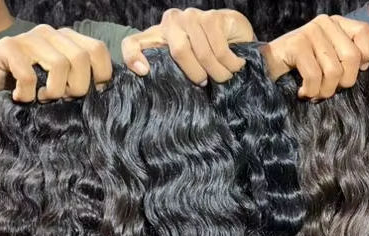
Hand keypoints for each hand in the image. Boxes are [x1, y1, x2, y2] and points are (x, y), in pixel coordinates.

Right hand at [0, 24, 112, 101]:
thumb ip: (80, 79)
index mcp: (67, 39)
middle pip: (81, 59)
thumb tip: (102, 92)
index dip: (100, 75)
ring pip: (59, 65)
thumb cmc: (30, 82)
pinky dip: (28, 94)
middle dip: (77, 88)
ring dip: (54, 92)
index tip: (88, 94)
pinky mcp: (8, 47)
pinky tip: (22, 97)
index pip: (98, 50)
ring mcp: (30, 37)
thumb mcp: (60, 81)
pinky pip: (28, 75)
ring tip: (43, 98)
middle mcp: (51, 33)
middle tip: (63, 98)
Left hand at [122, 8, 254, 85]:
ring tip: (224, 76)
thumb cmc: (204, 58)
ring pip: (204, 54)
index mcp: (156, 37)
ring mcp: (191, 16)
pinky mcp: (212, 16)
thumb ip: (167, 74)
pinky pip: (220, 49)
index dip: (133, 57)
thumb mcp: (181, 69)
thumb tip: (154, 85)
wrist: (234, 37)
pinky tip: (235, 64)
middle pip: (178, 50)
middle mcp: (170, 22)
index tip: (144, 73)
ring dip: (219, 73)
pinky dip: (231, 64)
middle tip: (205, 82)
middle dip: (196, 74)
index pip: (133, 44)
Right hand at [261, 15, 368, 99]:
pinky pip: (314, 76)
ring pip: (334, 71)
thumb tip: (364, 66)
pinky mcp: (296, 44)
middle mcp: (325, 23)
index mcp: (336, 24)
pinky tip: (302, 92)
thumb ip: (345, 60)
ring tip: (313, 93)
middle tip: (327, 90)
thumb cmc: (298, 72)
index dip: (364, 58)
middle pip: (352, 58)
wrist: (264, 71)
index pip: (364, 34)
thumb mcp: (326, 63)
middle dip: (342, 83)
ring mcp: (310, 31)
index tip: (347, 74)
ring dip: (324, 91)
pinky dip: (310, 91)